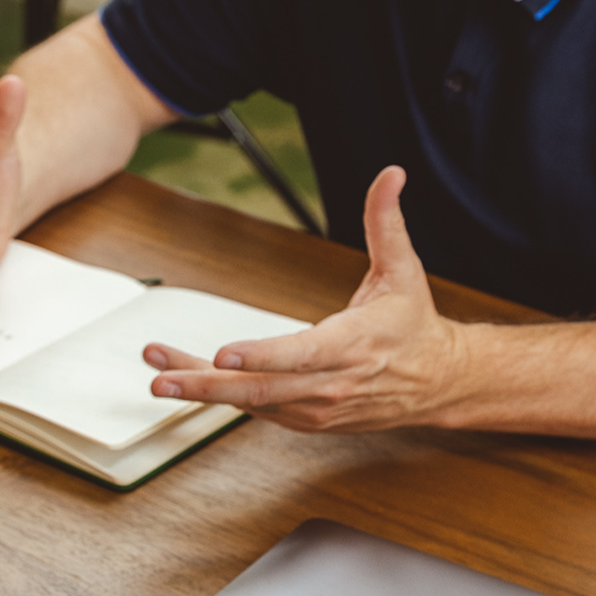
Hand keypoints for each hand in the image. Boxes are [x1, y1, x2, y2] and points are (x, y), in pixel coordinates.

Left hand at [142, 166, 467, 431]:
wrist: (435, 383)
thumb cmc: (413, 327)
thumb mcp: (404, 271)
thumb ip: (386, 222)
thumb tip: (391, 174)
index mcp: (352, 346)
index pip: (301, 355)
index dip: (261, 356)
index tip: (223, 354)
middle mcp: (330, 385)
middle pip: (262, 389)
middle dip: (207, 384)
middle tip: (163, 378)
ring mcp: (316, 408)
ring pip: (251, 402)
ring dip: (202, 391)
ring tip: (159, 375)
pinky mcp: (306, 420)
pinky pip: (258, 410)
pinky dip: (223, 398)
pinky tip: (189, 381)